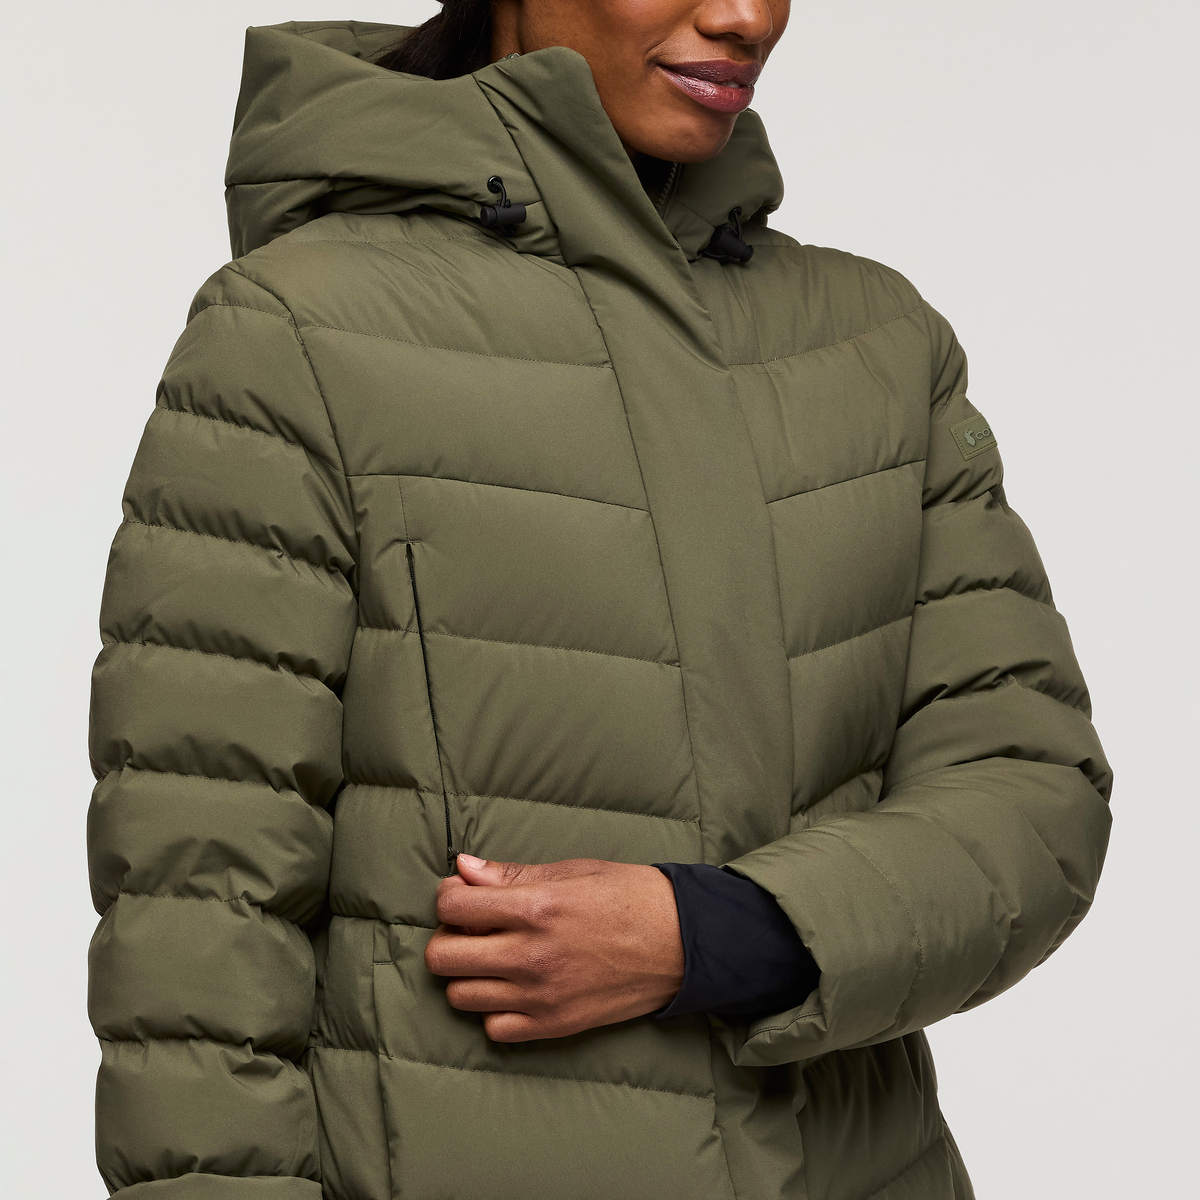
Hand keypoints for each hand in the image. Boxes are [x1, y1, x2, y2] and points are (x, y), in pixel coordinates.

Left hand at [424, 855, 683, 1041]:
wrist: (683, 942)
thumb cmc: (631, 896)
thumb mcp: (573, 871)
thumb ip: (511, 874)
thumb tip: (464, 868)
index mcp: (537, 908)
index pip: (452, 906)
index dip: (450, 897)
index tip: (465, 896)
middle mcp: (532, 956)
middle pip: (443, 957)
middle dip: (449, 937)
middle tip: (473, 928)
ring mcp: (542, 996)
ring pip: (460, 996)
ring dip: (468, 974)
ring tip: (494, 957)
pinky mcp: (555, 1026)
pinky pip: (494, 1028)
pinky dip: (495, 1010)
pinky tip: (514, 988)